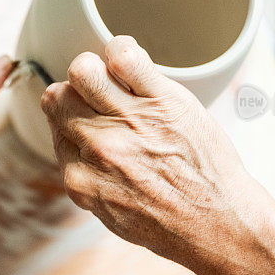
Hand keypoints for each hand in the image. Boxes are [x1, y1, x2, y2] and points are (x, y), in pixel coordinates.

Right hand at [40, 36, 274, 274]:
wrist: (221, 224)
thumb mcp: (111, 214)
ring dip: (95, 70)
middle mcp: (98, 147)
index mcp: (80, 177)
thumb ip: (87, 178)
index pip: (53, 126)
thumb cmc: (172, 223)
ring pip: (83, 70)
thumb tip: (74, 145)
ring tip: (114, 79)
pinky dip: (122, 50)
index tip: (88, 117)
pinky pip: (124, 56)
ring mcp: (130, 122)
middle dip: (76, 94)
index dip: (71, 117)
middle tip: (102, 99)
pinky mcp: (163, 101)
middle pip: (59, 96)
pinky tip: (132, 63)